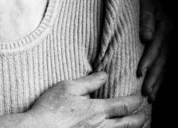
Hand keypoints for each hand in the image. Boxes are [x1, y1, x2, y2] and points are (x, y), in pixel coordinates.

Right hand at [28, 72, 145, 127]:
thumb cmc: (51, 108)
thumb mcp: (67, 87)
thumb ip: (89, 82)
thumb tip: (104, 75)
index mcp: (97, 110)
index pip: (125, 105)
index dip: (136, 101)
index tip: (141, 97)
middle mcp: (102, 126)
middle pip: (130, 124)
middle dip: (142, 117)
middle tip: (146, 112)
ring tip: (139, 124)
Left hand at [137, 0, 172, 102]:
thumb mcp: (145, 2)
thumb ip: (146, 19)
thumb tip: (146, 37)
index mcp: (164, 27)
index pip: (155, 47)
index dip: (148, 60)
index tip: (140, 72)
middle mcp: (169, 37)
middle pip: (162, 61)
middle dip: (154, 77)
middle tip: (146, 93)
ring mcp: (169, 43)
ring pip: (165, 66)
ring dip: (158, 82)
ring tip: (151, 97)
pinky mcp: (166, 46)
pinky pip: (165, 65)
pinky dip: (160, 78)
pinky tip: (155, 89)